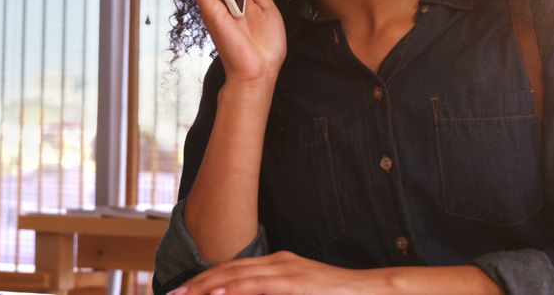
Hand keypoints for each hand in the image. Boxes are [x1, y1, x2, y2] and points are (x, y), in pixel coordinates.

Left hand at [174, 251, 380, 294]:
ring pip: (237, 276)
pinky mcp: (296, 282)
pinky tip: (218, 294)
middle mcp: (278, 262)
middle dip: (197, 284)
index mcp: (277, 264)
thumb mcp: (299, 293)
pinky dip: (236, 289)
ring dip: (207, 287)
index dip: (204, 280)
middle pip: (227, 270)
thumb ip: (275, 293)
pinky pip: (259, 285)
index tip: (182, 291)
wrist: (370, 291)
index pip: (231, 270)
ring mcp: (287, 270)